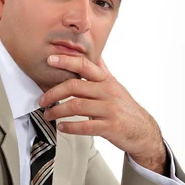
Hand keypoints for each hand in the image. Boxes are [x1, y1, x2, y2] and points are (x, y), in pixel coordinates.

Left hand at [40, 55, 166, 173]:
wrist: (143, 130)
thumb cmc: (125, 108)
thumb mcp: (115, 86)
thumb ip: (102, 71)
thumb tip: (95, 54)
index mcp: (106, 81)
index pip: (85, 65)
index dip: (66, 61)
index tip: (50, 60)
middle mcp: (108, 92)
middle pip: (75, 86)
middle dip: (54, 93)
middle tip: (42, 100)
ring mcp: (109, 109)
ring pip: (77, 106)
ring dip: (57, 111)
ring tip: (48, 114)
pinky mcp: (110, 127)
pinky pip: (86, 126)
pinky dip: (70, 127)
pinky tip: (62, 127)